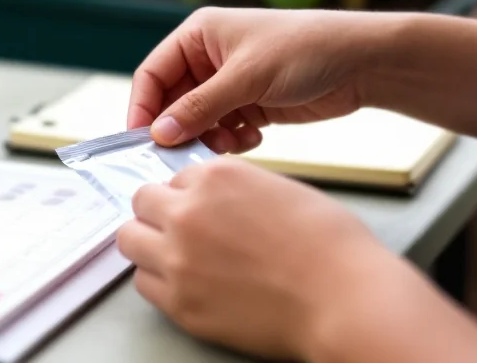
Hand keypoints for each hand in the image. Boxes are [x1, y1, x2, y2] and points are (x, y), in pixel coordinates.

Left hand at [115, 155, 394, 359]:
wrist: (346, 300)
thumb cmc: (330, 248)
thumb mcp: (280, 190)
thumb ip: (236, 189)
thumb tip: (216, 198)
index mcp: (216, 177)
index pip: (176, 176)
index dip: (190, 193)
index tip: (200, 207)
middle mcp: (188, 212)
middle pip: (142, 201)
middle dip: (159, 212)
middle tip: (179, 228)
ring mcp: (178, 258)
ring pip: (130, 240)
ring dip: (149, 244)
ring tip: (176, 255)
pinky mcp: (179, 302)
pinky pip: (143, 283)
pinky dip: (159, 282)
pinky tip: (186, 283)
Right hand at [127, 8, 380, 150]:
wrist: (362, 63)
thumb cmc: (304, 50)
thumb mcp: (246, 77)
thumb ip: (199, 107)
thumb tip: (159, 134)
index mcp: (199, 35)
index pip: (152, 74)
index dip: (143, 108)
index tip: (141, 141)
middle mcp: (208, 58)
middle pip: (173, 102)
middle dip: (180, 129)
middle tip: (184, 155)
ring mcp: (230, 83)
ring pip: (198, 121)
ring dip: (208, 137)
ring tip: (229, 144)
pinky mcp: (251, 104)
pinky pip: (224, 129)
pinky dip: (232, 140)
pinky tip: (253, 138)